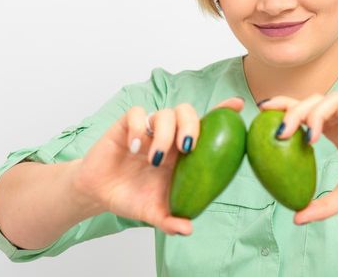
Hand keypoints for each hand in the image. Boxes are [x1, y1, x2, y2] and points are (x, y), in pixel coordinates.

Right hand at [71, 97, 244, 235]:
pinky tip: (135, 148)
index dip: (222, 112)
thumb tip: (188, 229)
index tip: (238, 107)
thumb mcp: (154, 213)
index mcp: (183, 152)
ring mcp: (148, 129)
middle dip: (191, 124)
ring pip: (165, 113)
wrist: (99, 194)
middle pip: (187, 112)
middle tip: (187, 148)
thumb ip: (170, 221)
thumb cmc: (133, 198)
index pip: (206, 125)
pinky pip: (137, 114)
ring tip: (155, 159)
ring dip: (164, 134)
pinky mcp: (126, 126)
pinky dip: (139, 129)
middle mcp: (169, 135)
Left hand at [259, 91, 337, 224]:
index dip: (285, 106)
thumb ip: (322, 206)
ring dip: (319, 112)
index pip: (306, 111)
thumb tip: (296, 218)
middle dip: (296, 110)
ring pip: (336, 97)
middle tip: (282, 131)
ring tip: (312, 136)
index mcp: (335, 133)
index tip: (262, 110)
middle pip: (315, 100)